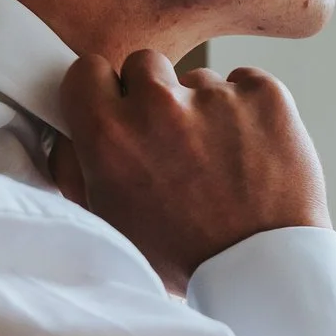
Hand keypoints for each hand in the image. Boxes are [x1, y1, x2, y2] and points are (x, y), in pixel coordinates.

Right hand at [52, 51, 330, 293]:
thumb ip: (79, 169)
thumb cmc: (184, 255)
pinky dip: (249, 111)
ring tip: (220, 160)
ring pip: (200, 80)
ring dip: (205, 108)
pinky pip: (247, 85)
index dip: (104, 91)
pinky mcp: (266, 96)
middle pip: (144, 64)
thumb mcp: (110, 222)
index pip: (87, 70)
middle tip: (171, 138)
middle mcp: (160, 106)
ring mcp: (217, 97)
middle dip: (153, 93)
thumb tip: (68, 135)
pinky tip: (251, 151)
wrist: (262, 271)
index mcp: (110, 135)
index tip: (117, 108)